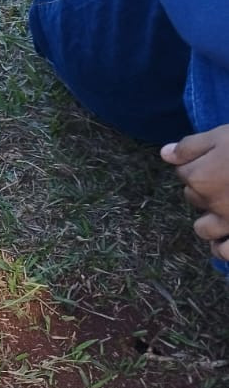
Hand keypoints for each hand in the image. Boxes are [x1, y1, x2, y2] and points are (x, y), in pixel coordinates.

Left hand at [161, 125, 228, 255]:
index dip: (197, 164)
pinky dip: (224, 248)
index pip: (183, 172)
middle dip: (204, 188)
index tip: (214, 159)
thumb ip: (191, 147)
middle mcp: (210, 202)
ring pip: (203, 229)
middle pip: (193, 197)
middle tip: (227, 179)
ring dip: (209, 221)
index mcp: (200, 177)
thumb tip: (165, 154)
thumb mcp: (221, 135)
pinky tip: (227, 238)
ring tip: (225, 210)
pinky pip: (225, 251)